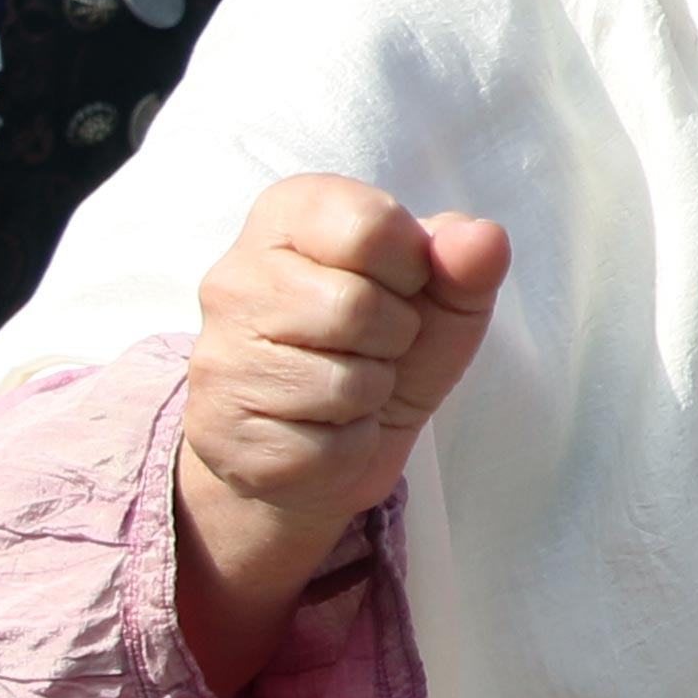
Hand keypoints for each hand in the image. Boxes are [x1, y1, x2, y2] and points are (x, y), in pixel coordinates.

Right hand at [173, 176, 509, 685]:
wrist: (286, 477)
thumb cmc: (370, 375)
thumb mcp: (436, 324)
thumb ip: (462, 276)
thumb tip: (480, 236)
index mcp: (289, 220)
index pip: (367, 220)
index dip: (406, 266)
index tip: (397, 289)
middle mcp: (234, 276)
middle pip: (364, 302)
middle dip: (392, 345)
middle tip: (371, 365)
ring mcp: (217, 354)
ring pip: (344, 370)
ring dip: (368, 399)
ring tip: (346, 404)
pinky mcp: (220, 428)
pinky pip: (324, 434)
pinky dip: (345, 449)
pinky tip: (320, 445)